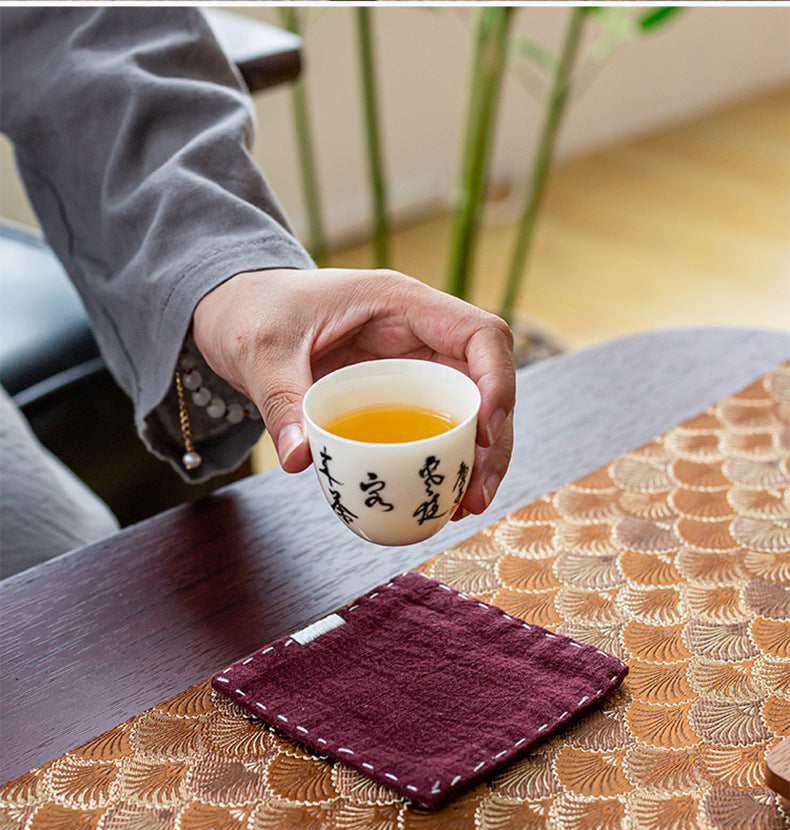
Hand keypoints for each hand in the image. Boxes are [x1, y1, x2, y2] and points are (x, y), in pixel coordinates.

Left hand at [192, 267, 514, 515]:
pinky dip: (445, 464)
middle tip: (476, 495)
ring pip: (469, 412)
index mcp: (400, 303)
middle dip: (493, 441)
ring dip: (477, 461)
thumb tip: (299, 461)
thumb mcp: (260, 351)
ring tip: (465, 509)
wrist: (236, 313)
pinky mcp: (397, 396)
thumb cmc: (253, 312)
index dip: (498, 380)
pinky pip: (436, 428)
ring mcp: (412, 367)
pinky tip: (439, 503)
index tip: (485, 433)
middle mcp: (419, 334)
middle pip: (485, 383)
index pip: (479, 334)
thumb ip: (280, 400)